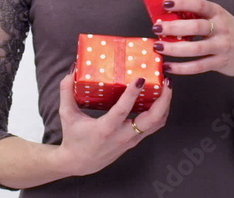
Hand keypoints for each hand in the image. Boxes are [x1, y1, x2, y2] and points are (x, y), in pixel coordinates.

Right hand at [54, 63, 172, 176]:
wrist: (80, 163)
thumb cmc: (74, 138)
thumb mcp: (67, 115)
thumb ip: (66, 92)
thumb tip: (71, 70)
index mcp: (105, 129)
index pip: (122, 110)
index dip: (132, 94)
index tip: (140, 79)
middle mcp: (122, 135)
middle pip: (152, 120)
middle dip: (163, 100)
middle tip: (167, 82)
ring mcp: (131, 139)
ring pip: (157, 123)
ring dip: (165, 105)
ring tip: (167, 87)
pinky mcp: (135, 141)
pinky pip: (153, 126)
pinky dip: (160, 112)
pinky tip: (159, 99)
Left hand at [151, 0, 233, 77]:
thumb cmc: (231, 31)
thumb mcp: (220, 18)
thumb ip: (201, 15)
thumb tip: (170, 12)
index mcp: (219, 13)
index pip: (200, 5)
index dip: (183, 3)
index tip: (166, 3)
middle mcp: (221, 28)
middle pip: (196, 27)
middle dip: (174, 27)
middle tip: (157, 27)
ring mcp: (222, 47)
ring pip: (196, 49)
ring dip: (175, 48)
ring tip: (159, 47)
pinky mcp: (220, 63)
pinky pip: (199, 66)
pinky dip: (182, 68)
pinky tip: (168, 67)